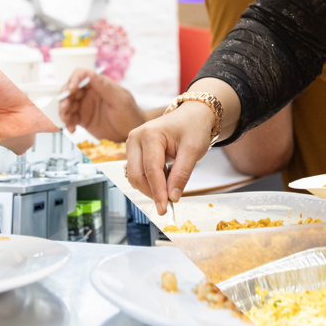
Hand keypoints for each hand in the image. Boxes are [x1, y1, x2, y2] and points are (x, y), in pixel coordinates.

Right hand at [59, 69, 142, 141]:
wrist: (132, 133)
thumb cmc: (131, 114)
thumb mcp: (120, 100)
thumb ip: (105, 87)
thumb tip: (91, 74)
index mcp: (98, 83)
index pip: (81, 75)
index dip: (73, 79)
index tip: (71, 89)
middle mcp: (89, 92)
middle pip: (69, 89)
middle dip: (64, 97)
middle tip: (65, 108)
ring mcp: (84, 105)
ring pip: (67, 104)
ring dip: (63, 111)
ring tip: (67, 120)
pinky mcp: (82, 119)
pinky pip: (70, 118)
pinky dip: (67, 123)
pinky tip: (71, 129)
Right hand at [125, 101, 214, 215]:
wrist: (190, 117)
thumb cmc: (192, 128)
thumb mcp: (193, 150)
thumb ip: (181, 174)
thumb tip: (172, 197)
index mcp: (150, 134)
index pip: (151, 170)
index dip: (158, 192)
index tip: (165, 208)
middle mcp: (135, 138)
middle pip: (136, 175)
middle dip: (151, 192)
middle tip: (168, 204)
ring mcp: (132, 144)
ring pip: (134, 176)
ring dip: (150, 187)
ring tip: (170, 183)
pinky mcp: (133, 151)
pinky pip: (137, 173)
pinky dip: (149, 181)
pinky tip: (164, 178)